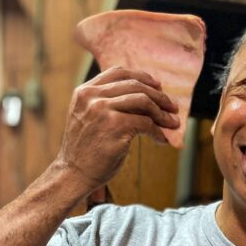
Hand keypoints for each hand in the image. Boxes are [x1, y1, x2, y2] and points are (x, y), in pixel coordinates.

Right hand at [55, 66, 179, 194]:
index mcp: (85, 91)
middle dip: (158, 96)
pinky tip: (161, 139)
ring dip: (162, 113)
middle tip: (172, 106)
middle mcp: (92, 97)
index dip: (142, 77)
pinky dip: (158, 132)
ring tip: (172, 122)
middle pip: (135, 85)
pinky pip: (146, 123)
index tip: (158, 86)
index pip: (118, 72)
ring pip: (144, 101)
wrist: (73, 174)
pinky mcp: (115, 126)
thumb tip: (144, 97)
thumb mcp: (88, 117)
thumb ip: (105, 103)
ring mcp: (103, 110)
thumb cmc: (85, 150)